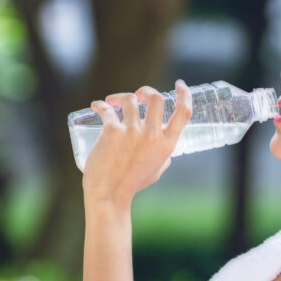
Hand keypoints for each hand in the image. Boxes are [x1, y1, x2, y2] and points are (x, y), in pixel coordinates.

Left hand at [82, 81, 191, 206]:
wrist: (109, 196)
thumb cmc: (132, 185)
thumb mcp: (157, 170)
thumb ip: (163, 156)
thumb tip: (164, 146)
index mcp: (167, 145)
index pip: (184, 112)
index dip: (184, 94)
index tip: (180, 85)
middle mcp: (152, 136)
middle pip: (156, 98)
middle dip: (147, 90)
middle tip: (138, 94)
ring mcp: (132, 132)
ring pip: (130, 99)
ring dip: (120, 96)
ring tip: (112, 102)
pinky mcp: (112, 132)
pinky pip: (106, 109)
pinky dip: (100, 105)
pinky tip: (96, 105)